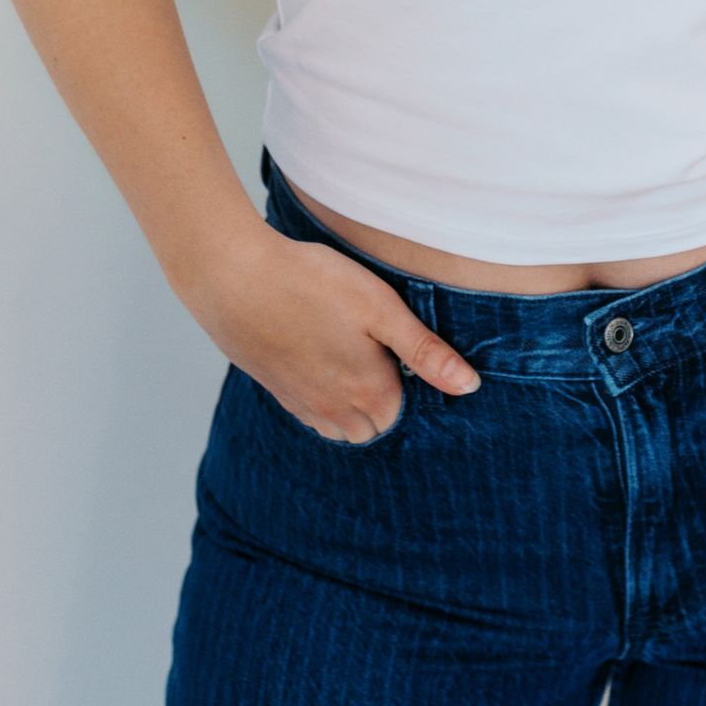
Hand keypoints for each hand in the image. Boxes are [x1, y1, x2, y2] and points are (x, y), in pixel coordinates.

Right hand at [178, 211, 481, 442]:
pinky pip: (311, 413)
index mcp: (370, 392)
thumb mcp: (381, 308)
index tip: (410, 356)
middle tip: (386, 357)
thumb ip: (425, 352)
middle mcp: (335, 409)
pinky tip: (322, 359)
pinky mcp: (276, 389)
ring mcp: (302, 403)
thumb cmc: (312, 284)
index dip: (414, 388)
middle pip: (375, 427)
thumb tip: (470, 387)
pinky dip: (324, 398)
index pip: (407, 416)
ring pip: (341, 425)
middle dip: (386, 403)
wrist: (235, 277)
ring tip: (356, 360)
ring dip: (354, 406)